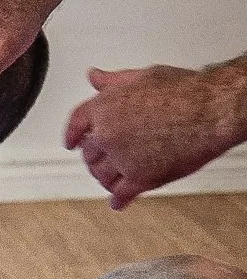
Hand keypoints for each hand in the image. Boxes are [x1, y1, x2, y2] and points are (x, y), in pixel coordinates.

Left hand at [65, 61, 246, 208]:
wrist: (208, 111)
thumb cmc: (181, 91)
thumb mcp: (139, 77)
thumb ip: (113, 81)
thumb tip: (95, 77)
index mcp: (102, 108)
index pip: (76, 124)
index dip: (72, 134)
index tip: (70, 143)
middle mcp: (107, 135)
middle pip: (89, 153)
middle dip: (92, 157)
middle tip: (97, 161)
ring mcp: (123, 158)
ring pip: (102, 175)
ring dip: (103, 178)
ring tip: (108, 180)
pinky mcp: (143, 178)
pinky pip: (124, 193)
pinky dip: (119, 199)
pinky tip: (117, 202)